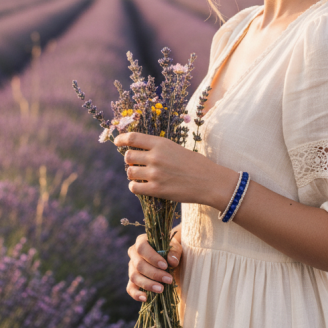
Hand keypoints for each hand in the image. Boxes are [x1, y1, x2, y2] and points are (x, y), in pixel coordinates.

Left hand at [114, 131, 236, 208]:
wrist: (210, 181)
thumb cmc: (196, 164)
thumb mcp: (177, 148)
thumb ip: (158, 148)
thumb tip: (139, 151)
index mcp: (161, 143)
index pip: (132, 138)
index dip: (121, 139)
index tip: (117, 142)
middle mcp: (155, 157)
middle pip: (128, 156)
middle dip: (130, 160)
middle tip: (137, 164)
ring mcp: (155, 174)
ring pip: (129, 172)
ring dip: (133, 174)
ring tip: (142, 176)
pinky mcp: (156, 189)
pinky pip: (134, 187)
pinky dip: (135, 187)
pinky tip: (142, 186)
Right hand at [126, 228, 182, 302]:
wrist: (170, 257)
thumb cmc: (171, 249)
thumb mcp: (176, 247)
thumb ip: (174, 252)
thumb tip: (172, 261)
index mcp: (141, 241)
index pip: (142, 248)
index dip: (152, 258)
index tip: (165, 266)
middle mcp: (134, 254)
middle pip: (139, 265)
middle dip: (154, 274)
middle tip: (169, 280)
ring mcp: (131, 267)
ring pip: (134, 277)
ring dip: (148, 284)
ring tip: (161, 289)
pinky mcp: (133, 280)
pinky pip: (130, 288)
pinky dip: (136, 294)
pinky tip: (145, 298)